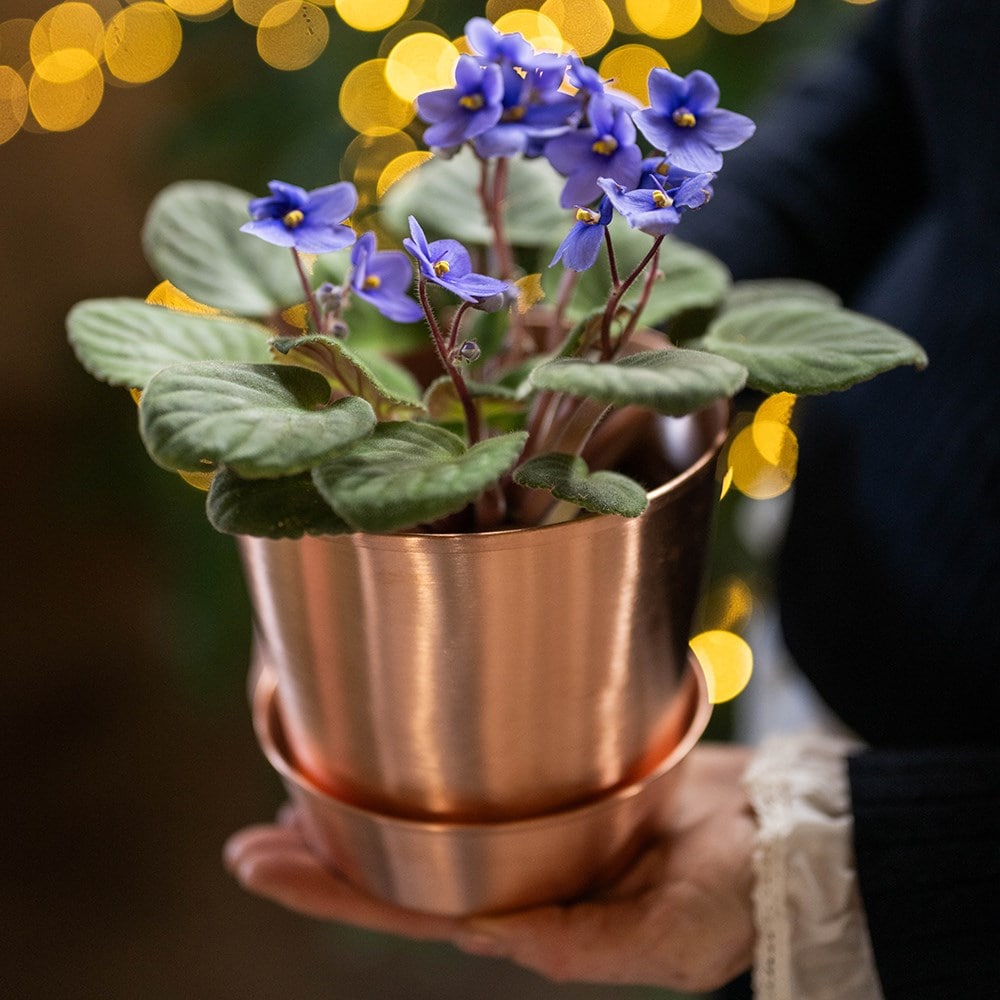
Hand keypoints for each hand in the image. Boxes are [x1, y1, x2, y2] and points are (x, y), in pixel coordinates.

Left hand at [224, 743, 756, 992]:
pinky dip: (427, 772)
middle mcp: (519, 878)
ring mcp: (534, 831)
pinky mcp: (558, 784)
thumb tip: (491, 933)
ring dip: (364, 813)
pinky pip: (478, 783)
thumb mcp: (668, 938)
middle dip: (325, 860)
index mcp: (532, 921)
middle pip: (404, 874)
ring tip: (295, 793)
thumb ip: (583, 947)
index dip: (336, 895)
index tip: (264, 863)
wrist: (777, 832)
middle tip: (250, 840)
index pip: (415, 913)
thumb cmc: (733, 893)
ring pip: (430, 826)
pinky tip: (393, 752)